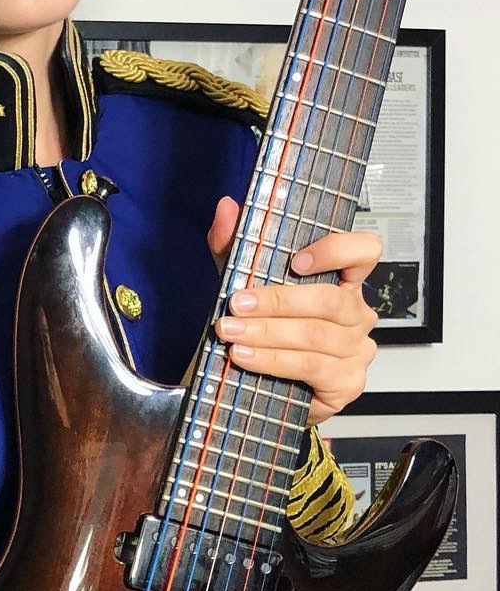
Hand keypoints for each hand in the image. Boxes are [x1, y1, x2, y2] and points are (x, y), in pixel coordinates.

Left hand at [206, 197, 380, 424]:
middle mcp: (356, 313)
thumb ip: (234, 245)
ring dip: (267, 334)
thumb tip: (227, 208)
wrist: (254, 381)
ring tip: (231, 333)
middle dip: (278, 302)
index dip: (337, 251)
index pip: (365, 251)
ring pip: (317, 337)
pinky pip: (313, 368)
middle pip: (331, 300)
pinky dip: (274, 361)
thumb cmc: (260, 326)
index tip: (296, 261)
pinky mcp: (347, 382)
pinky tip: (246, 357)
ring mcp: (356, 349)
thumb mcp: (241, 281)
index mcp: (341, 281)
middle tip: (237, 304)